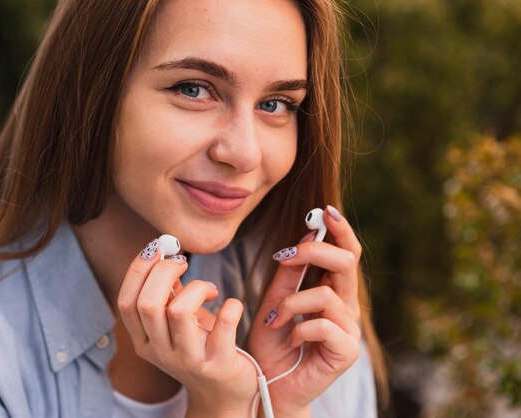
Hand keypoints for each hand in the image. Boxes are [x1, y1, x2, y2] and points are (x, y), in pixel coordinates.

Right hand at [117, 241, 257, 416]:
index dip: (138, 270)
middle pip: (148, 304)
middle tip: (183, 263)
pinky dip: (231, 305)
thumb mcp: (174, 324)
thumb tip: (165, 254)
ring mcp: (188, 360)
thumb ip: (167, 294)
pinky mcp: (218, 364)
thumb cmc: (199, 347)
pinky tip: (231, 305)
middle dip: (165, 271)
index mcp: (144, 341)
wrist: (223, 393)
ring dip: (197, 287)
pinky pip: (224, 324)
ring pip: (179, 312)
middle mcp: (160, 352)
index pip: (126, 302)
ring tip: (209, 290)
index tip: (158, 249)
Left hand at [248, 207, 361, 416]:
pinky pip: (325, 325)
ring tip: (275, 319)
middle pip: (347, 262)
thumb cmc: (273, 343)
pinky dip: (300, 329)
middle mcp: (346, 306)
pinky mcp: (347, 351)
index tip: (322, 212)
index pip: (346, 252)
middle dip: (315, 251)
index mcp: (332, 290)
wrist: (269, 384)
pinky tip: (291, 339)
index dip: (340, 230)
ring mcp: (350, 328)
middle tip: (285, 256)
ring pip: (327, 294)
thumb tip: (305, 238)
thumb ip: (289, 273)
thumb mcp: (274, 300)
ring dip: (292, 303)